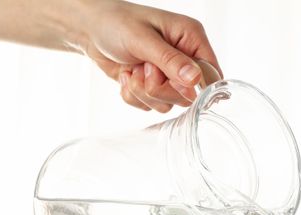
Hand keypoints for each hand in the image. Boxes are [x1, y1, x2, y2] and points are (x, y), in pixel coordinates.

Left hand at [77, 0, 221, 112]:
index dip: (194, 86)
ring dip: (143, 92)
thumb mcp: (143, 40)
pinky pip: (151, 106)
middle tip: (143, 69)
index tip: (172, 83)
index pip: (211, 74)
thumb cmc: (116, 23)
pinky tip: (126, 76)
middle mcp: (184, 58)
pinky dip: (133, 96)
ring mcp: (169, 75)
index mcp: (191, 39)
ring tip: (132, 69)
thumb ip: (170, 60)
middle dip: (160, 88)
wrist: (89, 29)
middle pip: (189, 95)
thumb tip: (194, 79)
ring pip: (168, 103)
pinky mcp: (153, 87)